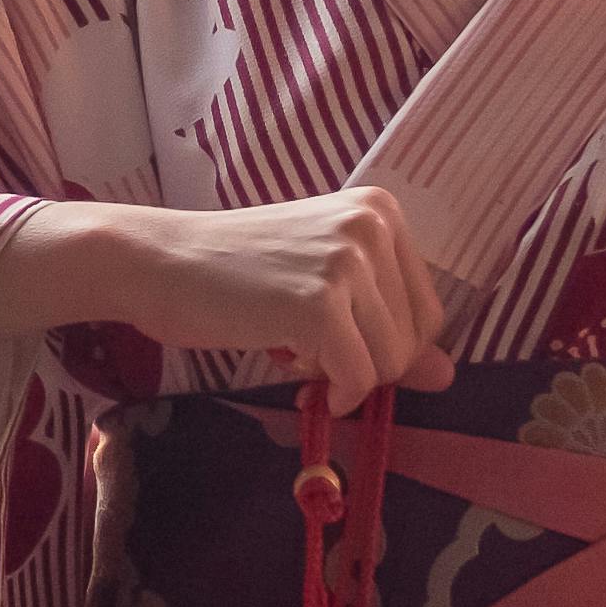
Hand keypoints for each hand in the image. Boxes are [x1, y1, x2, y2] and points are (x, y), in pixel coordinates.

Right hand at [0, 190, 454, 406]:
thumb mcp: (320, 290)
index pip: (426, 312)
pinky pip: (357, 378)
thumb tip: (447, 375)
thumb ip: (385, 326)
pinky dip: (333, 393)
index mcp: (380, 212)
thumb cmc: (233, 276)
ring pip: (390, 363)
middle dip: (365, 363)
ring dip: (343, 377)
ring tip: (291, 348)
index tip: (331, 340)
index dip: (384, 346)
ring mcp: (348, 260)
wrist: (158, 263)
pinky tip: (294, 373)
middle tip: (304, 347)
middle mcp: (373, 225)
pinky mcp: (320, 302)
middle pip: (415, 340)